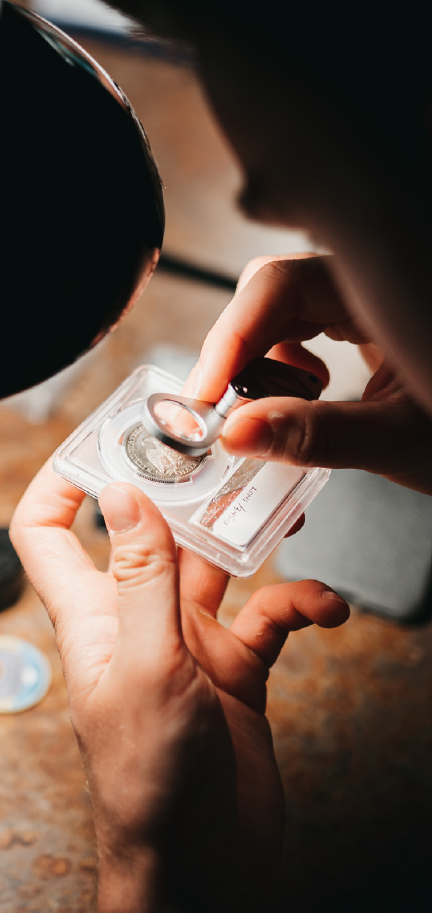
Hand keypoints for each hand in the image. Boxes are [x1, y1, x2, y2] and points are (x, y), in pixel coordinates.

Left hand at [10, 461, 348, 912]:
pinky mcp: (237, 669)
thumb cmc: (152, 783)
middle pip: (154, 532)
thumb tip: (121, 492)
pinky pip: (270, 616)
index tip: (101, 437)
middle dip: (189, 493)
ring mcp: (189, 642)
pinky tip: (322, 607)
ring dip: (256, 540)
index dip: (64, 479)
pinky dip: (300, 604)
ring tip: (288, 512)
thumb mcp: (147, 666)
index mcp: (96, 614)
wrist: (204, 867)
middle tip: (227, 456)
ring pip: (220, 564)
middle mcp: (140, 619)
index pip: (50, 531)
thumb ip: (140, 577)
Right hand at [186, 255, 431, 494]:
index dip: (231, 336)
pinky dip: (286, 367)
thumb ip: (318, 434)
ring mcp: (368, 299)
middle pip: (272, 292)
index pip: (280, 283)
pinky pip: (304, 328)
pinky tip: (307, 398)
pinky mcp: (365, 322)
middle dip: (238, 353)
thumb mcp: (401, 439)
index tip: (203, 396)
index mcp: (386, 287)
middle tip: (221, 415)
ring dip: (259, 363)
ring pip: (283, 311)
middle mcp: (372, 281)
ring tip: (271, 414)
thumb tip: (237, 433)